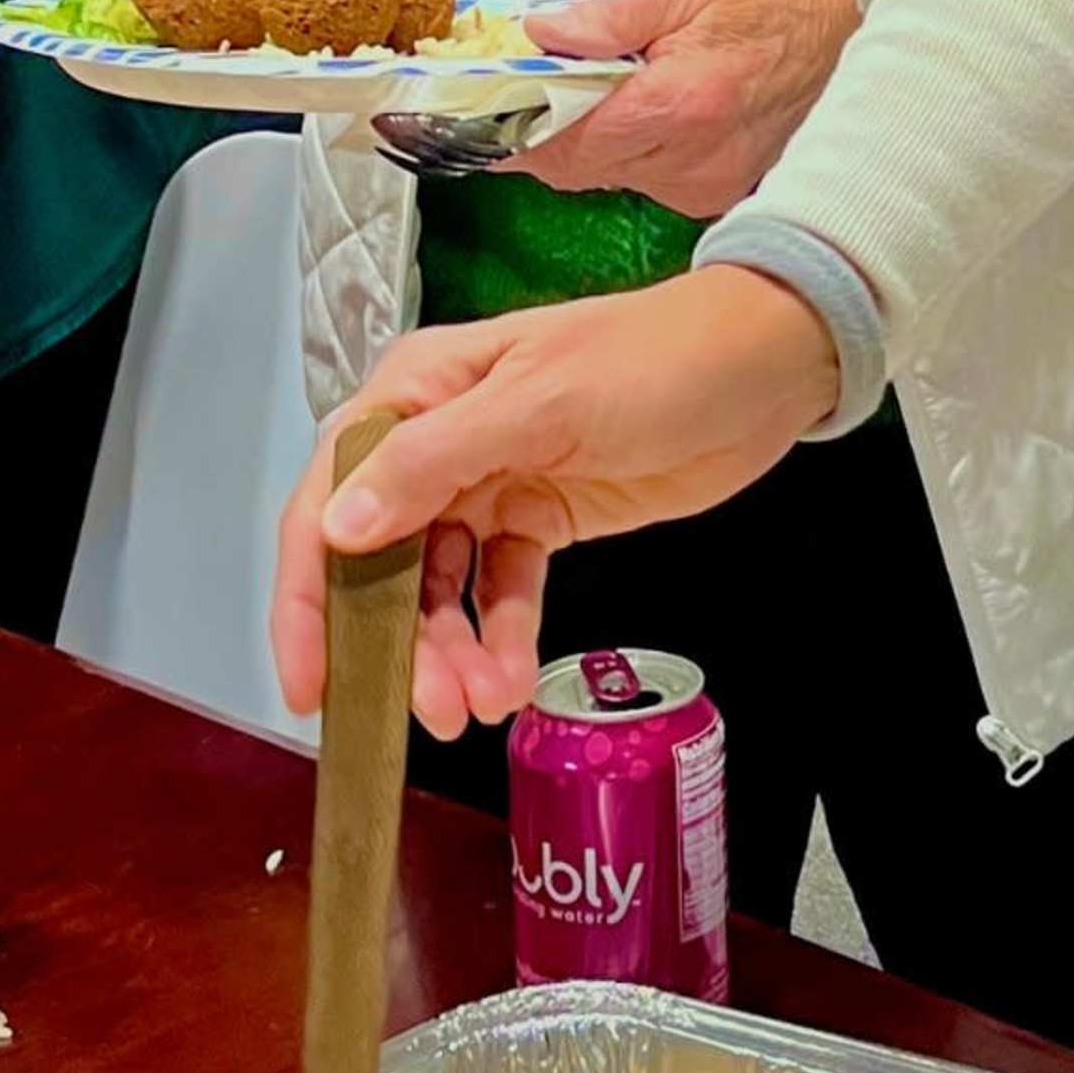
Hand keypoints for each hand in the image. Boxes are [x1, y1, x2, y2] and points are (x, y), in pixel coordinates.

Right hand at [269, 266, 840, 739]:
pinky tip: (513, 681)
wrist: (765, 365)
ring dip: (450, 651)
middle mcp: (437, 441)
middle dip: (394, 641)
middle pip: (379, 559)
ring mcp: (491, 483)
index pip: (329, 498)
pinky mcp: (542, 519)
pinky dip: (502, 638)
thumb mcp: (542, 403)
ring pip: (439, 587)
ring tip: (481, 707)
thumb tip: (337, 525)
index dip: (308, 594)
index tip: (311, 683)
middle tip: (429, 712)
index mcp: (417, 393)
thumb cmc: (654, 361)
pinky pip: (501, 591)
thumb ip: (435, 461)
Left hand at [510, 0, 860, 216]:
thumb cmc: (783, 2)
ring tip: (587, 89)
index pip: (562, 140)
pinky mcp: (717, 191)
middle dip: (538, 131)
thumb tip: (543, 36)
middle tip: (517, 90)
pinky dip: (625, 148)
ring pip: (605, 176)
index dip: (508, 130)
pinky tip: (638, 110)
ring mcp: (706, 183)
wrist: (858, 31)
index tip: (475, 112)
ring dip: (581, 139)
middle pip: (574, 167)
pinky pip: (644, 178)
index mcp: (679, 105)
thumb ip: (609, 18)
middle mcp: (692, 159)